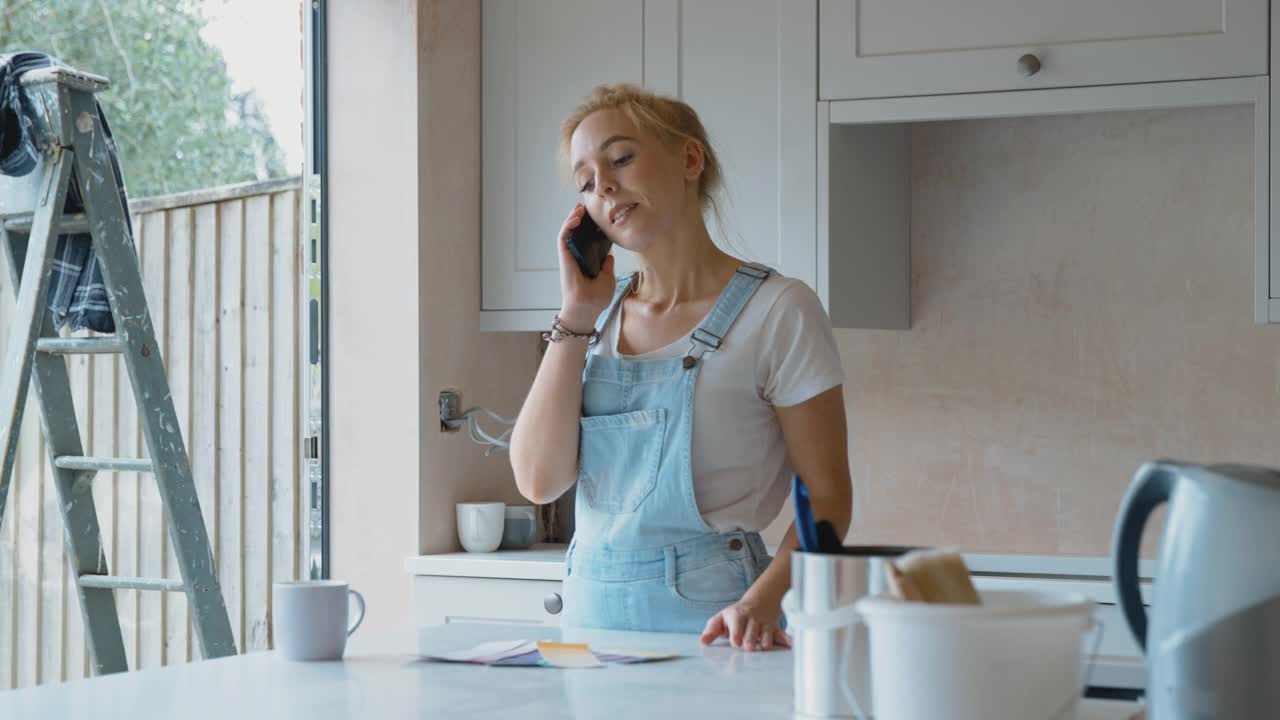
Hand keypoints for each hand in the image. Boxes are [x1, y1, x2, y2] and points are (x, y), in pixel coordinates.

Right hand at [556, 203, 617, 330]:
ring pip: (567, 233)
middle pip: (574, 235)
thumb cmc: (596, 298)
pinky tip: (575, 218)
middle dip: (577, 220)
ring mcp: (568, 258)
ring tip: (578, 209)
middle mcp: (575, 259)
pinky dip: (567, 226)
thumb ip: (607, 266)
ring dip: (571, 219)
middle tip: (583, 209)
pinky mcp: (564, 258)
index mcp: (584, 263)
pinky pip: (563, 238)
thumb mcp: (608, 279)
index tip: (593, 219)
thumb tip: (608, 255)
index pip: (585, 242)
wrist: (587, 308)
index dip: (588, 229)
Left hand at [699, 596, 791, 651]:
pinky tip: (790, 645)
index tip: (735, 643)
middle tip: (749, 647)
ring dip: (767, 640)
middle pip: (752, 630)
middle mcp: (752, 620)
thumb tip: (702, 641)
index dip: (736, 634)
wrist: (759, 603)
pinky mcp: (775, 629)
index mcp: (737, 617)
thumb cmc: (735, 616)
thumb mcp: (721, 619)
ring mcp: (764, 624)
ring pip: (767, 632)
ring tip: (765, 647)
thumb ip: (712, 630)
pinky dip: (786, 639)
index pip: (737, 624)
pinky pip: (782, 634)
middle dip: (750, 638)